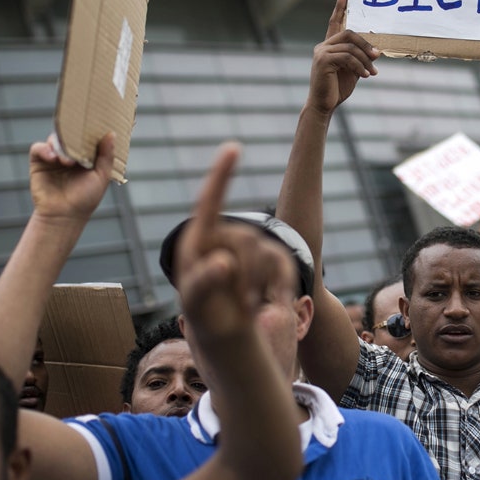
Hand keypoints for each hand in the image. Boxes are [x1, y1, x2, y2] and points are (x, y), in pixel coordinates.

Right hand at [28, 132, 114, 223]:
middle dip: (73, 134)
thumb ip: (106, 155)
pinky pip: (38, 148)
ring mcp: (54, 157)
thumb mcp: (101, 176)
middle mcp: (69, 153)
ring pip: (55, 139)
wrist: (64, 215)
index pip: (86, 136)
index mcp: (85, 155)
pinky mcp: (38, 162)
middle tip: (78, 138)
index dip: (89, 130)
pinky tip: (53, 158)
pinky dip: (44, 149)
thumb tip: (111, 133)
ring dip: (61, 146)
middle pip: (69, 134)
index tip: (94, 123)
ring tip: (67, 162)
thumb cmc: (86, 198)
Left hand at [176, 144, 289, 339]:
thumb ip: (204, 282)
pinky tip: (277, 303)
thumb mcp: (196, 303)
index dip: (222, 175)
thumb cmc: (204, 314)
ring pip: (266, 251)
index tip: (233, 147)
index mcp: (199, 241)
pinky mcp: (270, 258)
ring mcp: (249, 246)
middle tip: (242, 306)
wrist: (226, 332)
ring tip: (248, 310)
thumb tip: (223, 261)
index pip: (209, 203)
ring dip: (259, 284)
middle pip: (246, 239)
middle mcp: (224, 236)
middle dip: (246, 275)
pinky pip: (283, 262)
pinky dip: (281, 284)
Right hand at [307, 0, 378, 115]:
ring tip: (373, 72)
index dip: (339, 7)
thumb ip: (361, 58)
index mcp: (329, 46)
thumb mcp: (353, 71)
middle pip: (349, 33)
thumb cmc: (337, 88)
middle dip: (366, 44)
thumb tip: (377, 51)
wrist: (324, 106)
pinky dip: (359, 66)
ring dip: (365, 59)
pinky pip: (347, 57)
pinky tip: (365, 76)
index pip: (334, 22)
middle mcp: (323, 46)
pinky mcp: (323, 61)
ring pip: (350, 47)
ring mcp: (321, 52)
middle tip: (377, 55)